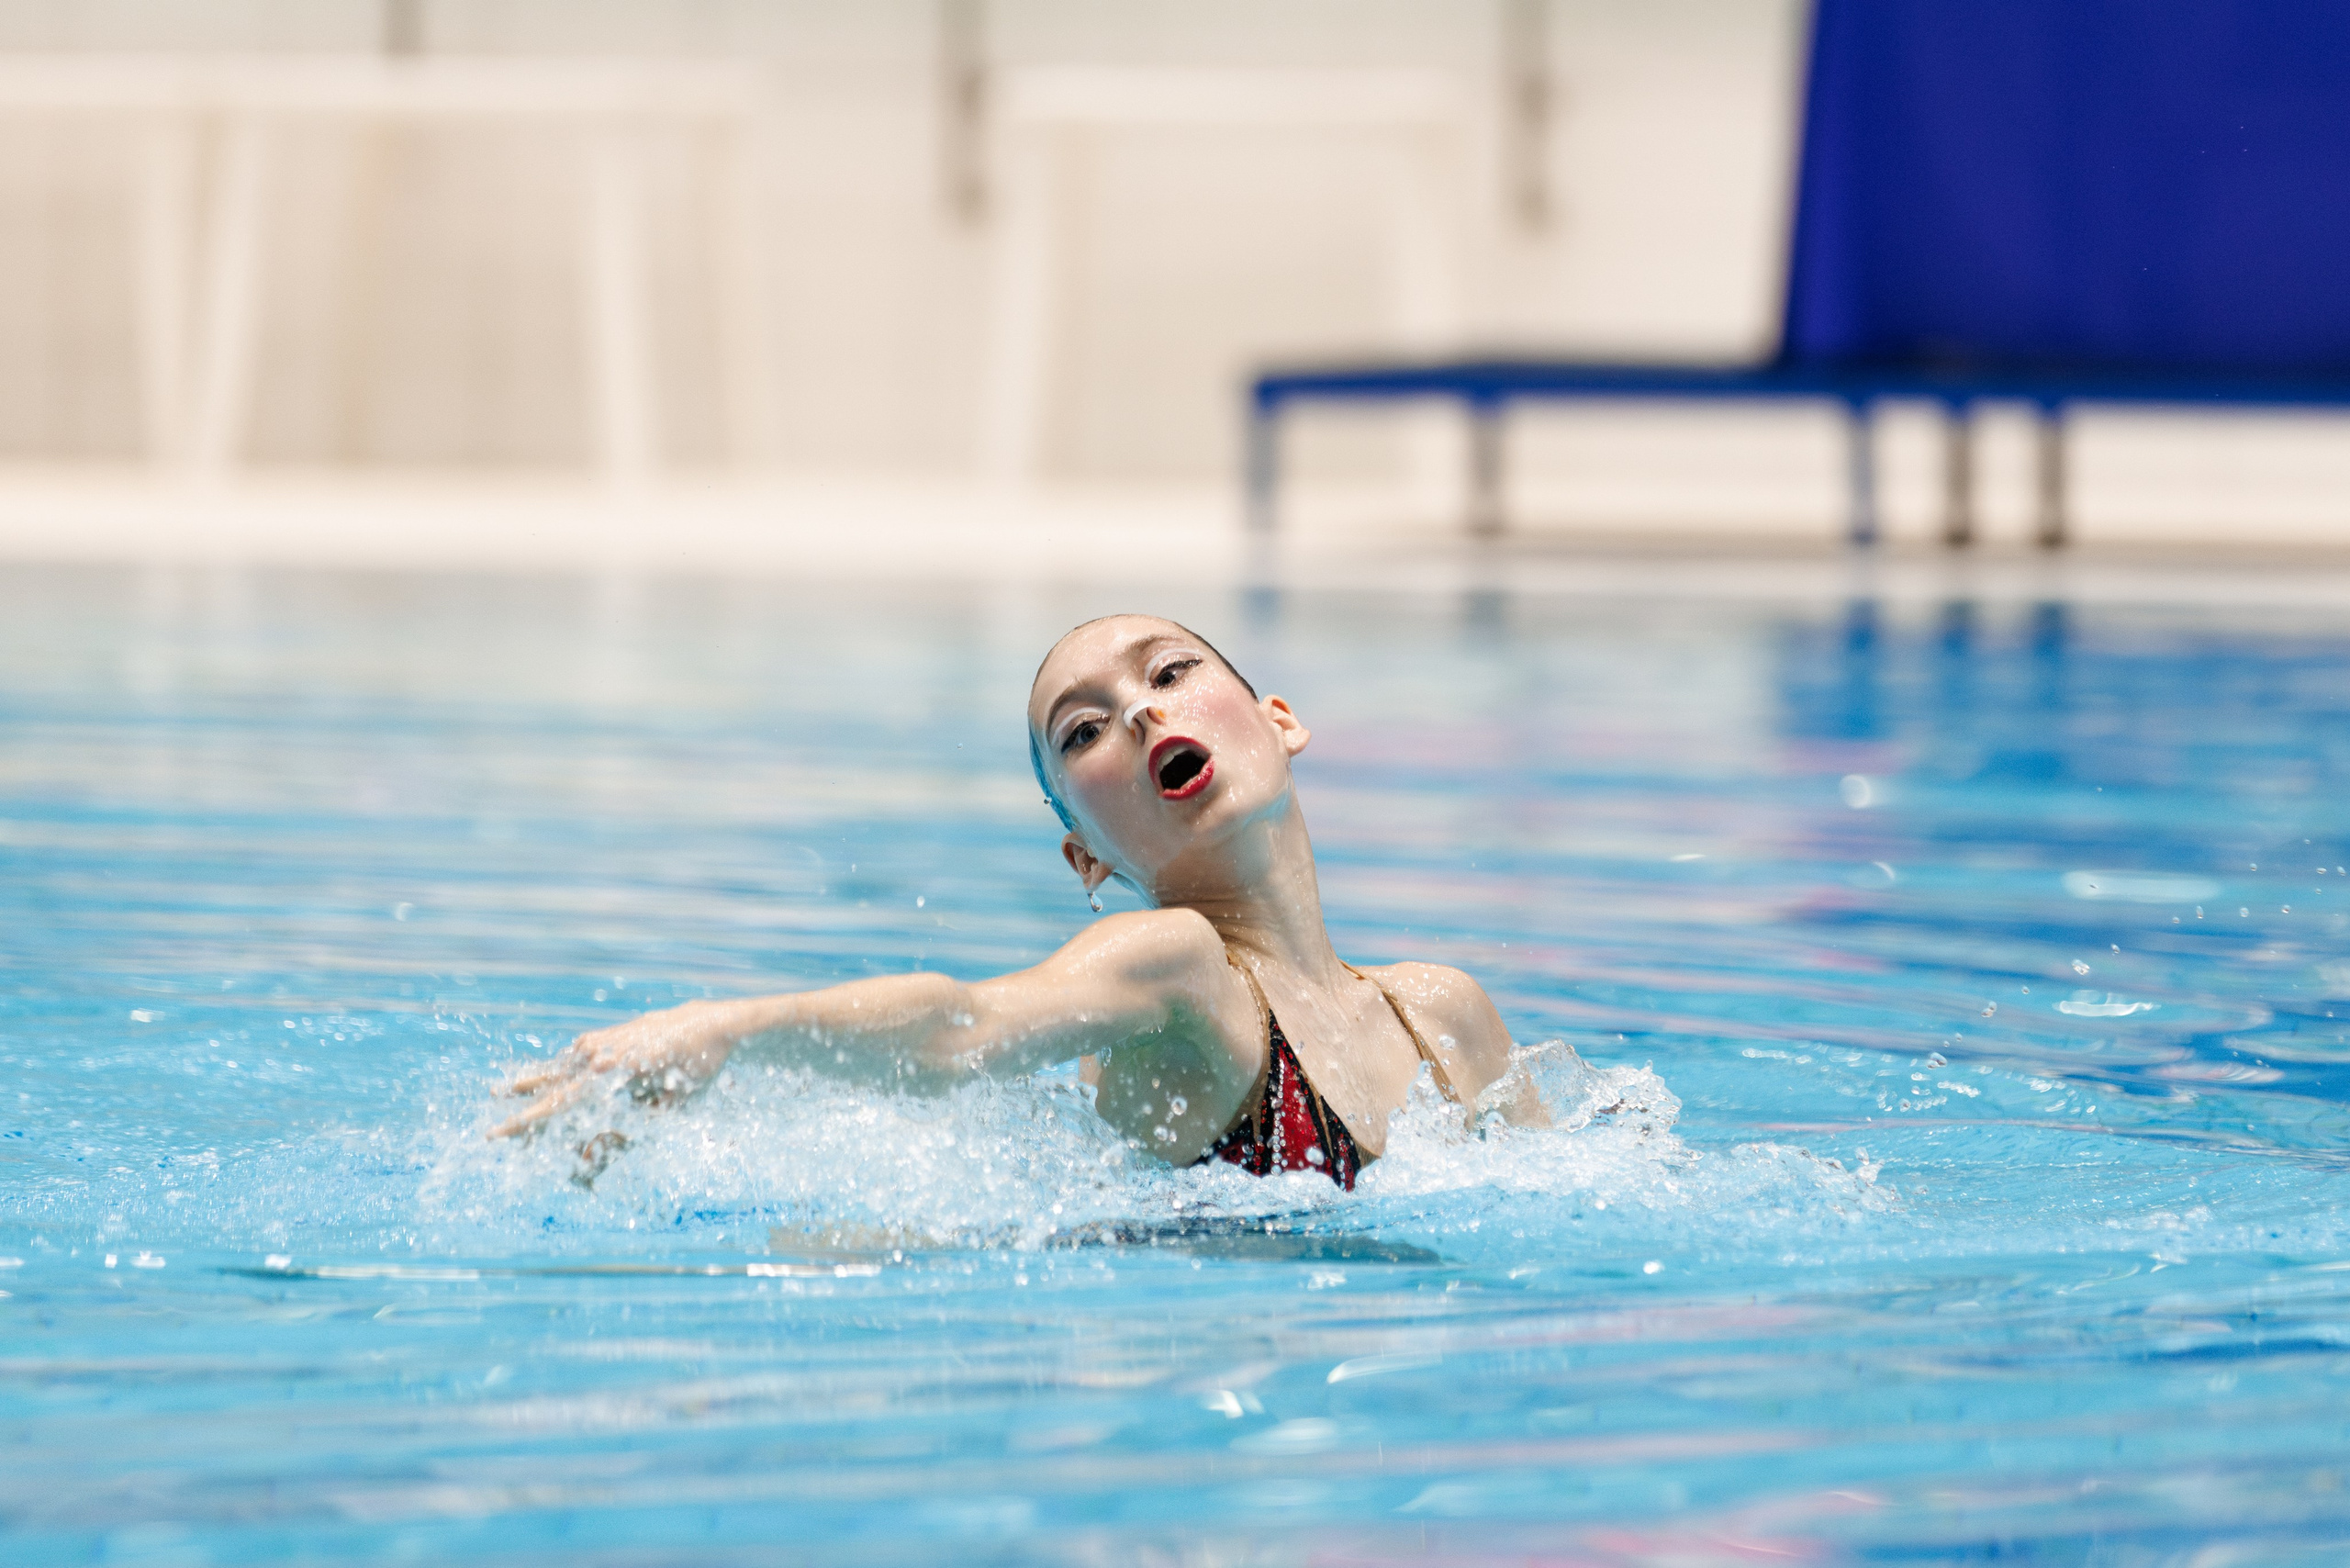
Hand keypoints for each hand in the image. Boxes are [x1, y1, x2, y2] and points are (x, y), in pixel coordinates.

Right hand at [491, 1000, 740, 1138]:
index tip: (496, 1132)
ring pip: (560, 1065)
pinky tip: (550, 1073)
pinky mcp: (612, 1032)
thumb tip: (607, 1149)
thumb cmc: (697, 1068)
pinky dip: (562, 1065)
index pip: (557, 1102)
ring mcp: (604, 1040)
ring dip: (536, 1080)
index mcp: (611, 1072)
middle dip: (521, 1098)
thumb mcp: (672, 1104)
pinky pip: (577, 1053)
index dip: (524, 1120)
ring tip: (504, 1089)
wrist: (713, 1024)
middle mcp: (601, 1053)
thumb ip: (638, 1125)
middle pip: (550, 1082)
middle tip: (489, 1106)